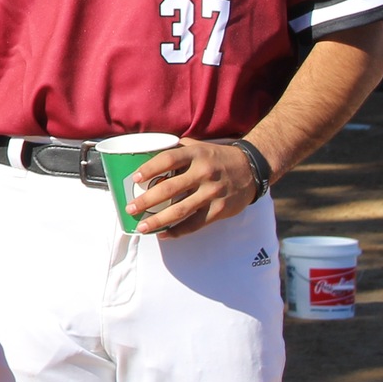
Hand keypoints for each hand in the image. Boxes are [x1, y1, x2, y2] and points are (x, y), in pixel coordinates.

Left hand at [127, 139, 264, 236]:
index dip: (150, 168)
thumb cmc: (217, 157)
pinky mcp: (220, 209)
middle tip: (130, 208)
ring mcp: (212, 193)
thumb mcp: (199, 147)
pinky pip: (196, 224)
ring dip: (158, 220)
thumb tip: (146, 153)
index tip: (135, 178)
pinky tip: (164, 234)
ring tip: (142, 227)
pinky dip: (178, 231)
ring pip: (181, 210)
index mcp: (196, 155)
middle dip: (146, 200)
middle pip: (170, 188)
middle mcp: (204, 173)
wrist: (252, 168)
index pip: (168, 159)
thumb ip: (177, 150)